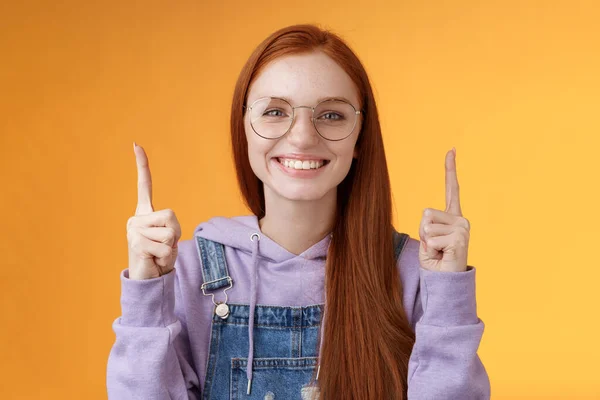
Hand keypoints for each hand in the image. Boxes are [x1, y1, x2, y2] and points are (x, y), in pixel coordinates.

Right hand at [126, 143, 180, 279]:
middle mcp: (136, 218)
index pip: (143, 185)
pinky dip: (166, 256)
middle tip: (163, 246)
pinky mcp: (136, 242)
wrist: (148, 279)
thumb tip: (168, 236)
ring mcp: (133, 229)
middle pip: (171, 216)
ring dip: (170, 247)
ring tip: (158, 254)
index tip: (136, 144)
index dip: (142, 165)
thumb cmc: (160, 258)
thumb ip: (169, 228)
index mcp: (144, 214)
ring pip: (170, 233)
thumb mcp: (169, 239)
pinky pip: (165, 245)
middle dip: (175, 234)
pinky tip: (154, 259)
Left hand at [418, 148, 469, 272]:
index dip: (450, 169)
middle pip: (426, 212)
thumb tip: (426, 215)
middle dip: (423, 230)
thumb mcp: (428, 237)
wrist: (446, 281)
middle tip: (434, 246)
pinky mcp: (459, 238)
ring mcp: (462, 228)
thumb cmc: (436, 260)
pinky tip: (442, 256)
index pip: (452, 188)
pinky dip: (430, 250)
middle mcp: (461, 219)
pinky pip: (431, 238)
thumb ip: (427, 223)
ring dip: (427, 241)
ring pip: (427, 226)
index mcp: (453, 216)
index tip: (451, 150)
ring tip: (438, 252)